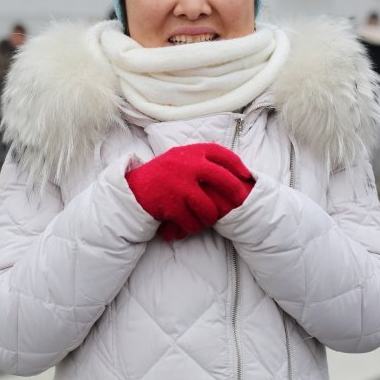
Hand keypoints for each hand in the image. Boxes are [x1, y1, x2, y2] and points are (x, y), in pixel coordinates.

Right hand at [125, 143, 254, 240]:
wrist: (134, 189)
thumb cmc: (162, 175)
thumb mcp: (180, 158)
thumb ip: (200, 160)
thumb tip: (233, 170)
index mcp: (191, 152)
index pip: (222, 154)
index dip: (237, 165)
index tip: (246, 176)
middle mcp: (187, 165)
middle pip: (223, 180)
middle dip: (235, 193)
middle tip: (239, 203)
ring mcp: (180, 185)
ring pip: (209, 209)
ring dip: (209, 219)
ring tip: (206, 220)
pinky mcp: (172, 204)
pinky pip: (192, 222)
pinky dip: (192, 227)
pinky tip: (188, 226)